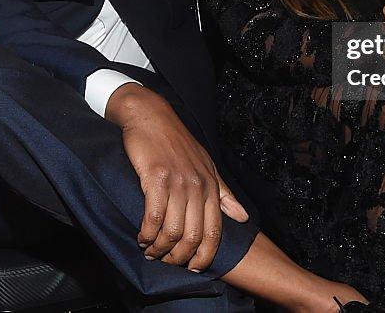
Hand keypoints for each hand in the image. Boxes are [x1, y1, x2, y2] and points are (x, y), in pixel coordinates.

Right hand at [106, 85, 248, 269]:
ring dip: (159, 249)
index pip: (215, 231)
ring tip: (150, 251)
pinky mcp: (156, 178)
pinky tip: (141, 237)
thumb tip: (243, 217)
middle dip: (180, 258)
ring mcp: (177, 182)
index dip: (205, 255)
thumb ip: (224, 194)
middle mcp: (197, 186)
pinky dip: (147, 234)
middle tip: (167, 262)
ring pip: (172, 231)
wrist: (152, 117)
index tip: (194, 268)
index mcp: (211, 186)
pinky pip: (153, 217)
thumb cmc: (177, 143)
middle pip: (193, 236)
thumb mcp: (207, 166)